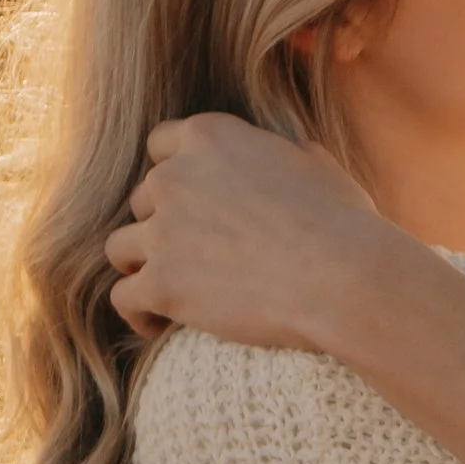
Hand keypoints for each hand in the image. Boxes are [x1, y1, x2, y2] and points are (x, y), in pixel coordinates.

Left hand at [105, 111, 383, 350]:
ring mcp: (163, 231)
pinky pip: (123, 297)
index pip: (161, 144)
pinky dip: (137, 313)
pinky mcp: (161, 283)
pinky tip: (156, 326)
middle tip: (190, 255)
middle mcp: (175, 177)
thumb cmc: (342, 222)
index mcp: (211, 137)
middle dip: (162, 224)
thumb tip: (289, 154)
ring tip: (164, 291)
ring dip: (141, 265)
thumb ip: (283, 153)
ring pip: (121, 247)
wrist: (342, 276)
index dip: (173, 173)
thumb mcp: (317, 165)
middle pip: (143, 200)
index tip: (188, 200)